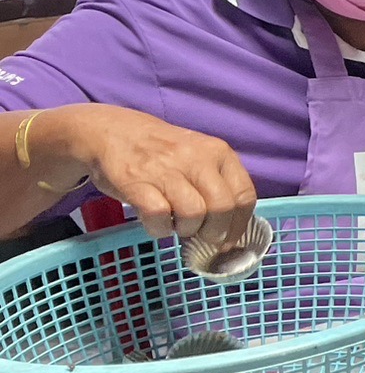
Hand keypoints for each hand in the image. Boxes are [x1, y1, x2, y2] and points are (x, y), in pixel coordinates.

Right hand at [49, 105, 257, 239]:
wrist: (112, 132)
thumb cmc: (161, 151)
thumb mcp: (199, 157)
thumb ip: (217, 185)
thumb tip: (230, 230)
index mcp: (219, 152)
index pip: (244, 195)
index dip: (239, 224)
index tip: (230, 240)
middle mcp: (197, 158)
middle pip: (222, 208)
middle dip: (215, 232)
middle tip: (202, 237)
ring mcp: (166, 169)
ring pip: (194, 214)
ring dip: (186, 230)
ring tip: (176, 225)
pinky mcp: (137, 182)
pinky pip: (159, 216)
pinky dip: (160, 229)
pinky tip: (157, 223)